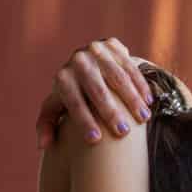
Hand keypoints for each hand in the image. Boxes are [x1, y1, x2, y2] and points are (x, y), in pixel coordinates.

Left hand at [36, 37, 153, 148]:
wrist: (85, 62)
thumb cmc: (71, 94)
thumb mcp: (56, 107)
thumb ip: (47, 126)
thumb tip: (43, 146)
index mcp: (62, 78)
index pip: (73, 100)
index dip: (83, 120)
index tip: (96, 139)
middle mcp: (77, 61)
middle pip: (96, 89)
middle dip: (110, 111)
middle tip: (123, 132)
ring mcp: (96, 51)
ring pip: (118, 77)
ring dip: (132, 99)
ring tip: (143, 118)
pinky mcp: (113, 46)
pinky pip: (130, 66)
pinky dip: (140, 85)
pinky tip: (148, 102)